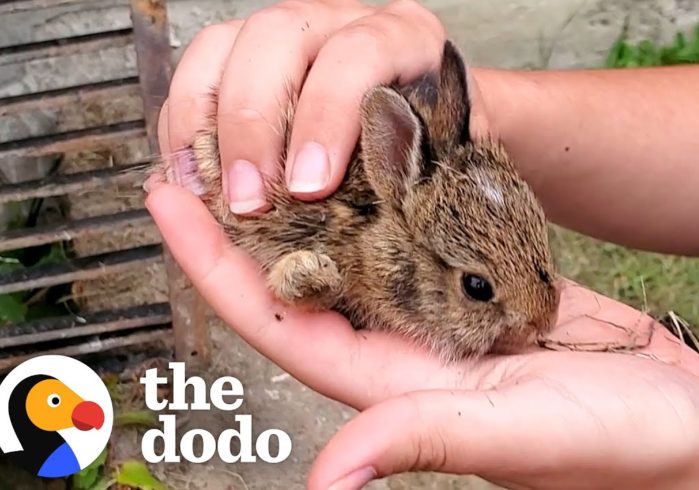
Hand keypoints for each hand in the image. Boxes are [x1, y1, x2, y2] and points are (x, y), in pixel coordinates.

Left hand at [144, 182, 698, 489]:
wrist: (686, 430)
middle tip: (199, 155)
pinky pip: (417, 237)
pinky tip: (365, 162)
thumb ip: (423, 437)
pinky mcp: (485, 290)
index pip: (281, 320)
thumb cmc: (616, 446)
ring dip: (306, 202)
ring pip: (355, 251)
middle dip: (243, 222)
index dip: (217, 266)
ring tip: (266, 145)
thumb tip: (326, 479)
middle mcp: (406, 347)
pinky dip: (384, 198)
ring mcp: (444, 316)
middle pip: (302, 277)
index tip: (169, 202)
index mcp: (395, 383)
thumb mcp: (515, 433)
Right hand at [157, 0, 491, 214]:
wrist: (427, 134)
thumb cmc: (433, 152)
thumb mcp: (441, 164)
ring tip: (209, 192)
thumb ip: (410, 172)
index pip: (356, 56)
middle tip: (250, 201)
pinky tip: (191, 174)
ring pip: (223, 46)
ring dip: (204, 123)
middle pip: (276, 38)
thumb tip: (341, 209)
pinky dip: (183, 124)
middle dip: (252, 125)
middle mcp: (340, 21)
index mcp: (402, 39)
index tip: (309, 187)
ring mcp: (289, 33)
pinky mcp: (246, 55)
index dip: (325, 118)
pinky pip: (198, 71)